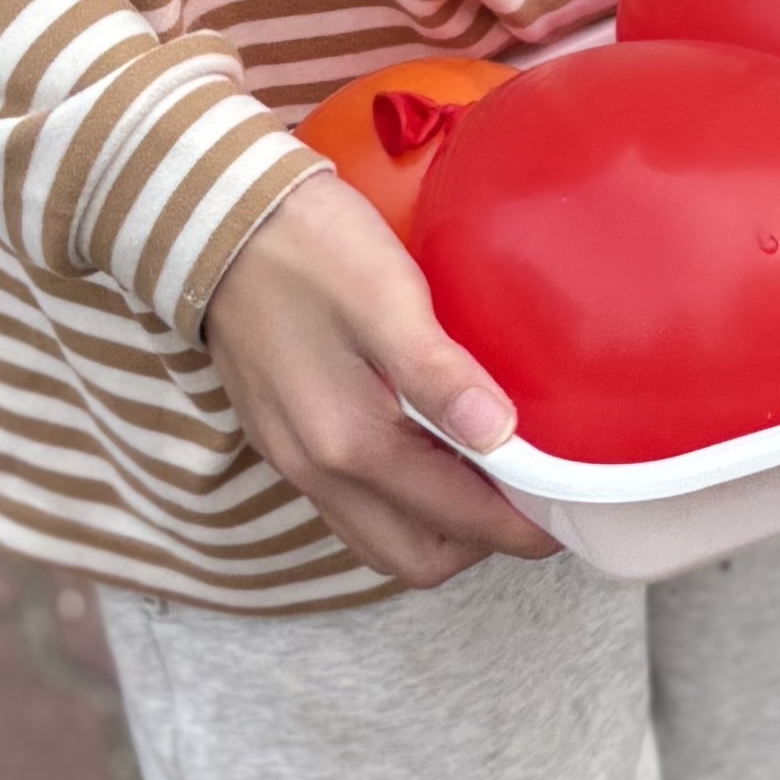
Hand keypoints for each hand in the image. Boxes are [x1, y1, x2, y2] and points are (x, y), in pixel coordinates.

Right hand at [201, 170, 558, 584]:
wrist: (214, 222)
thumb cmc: (307, 249)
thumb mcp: (386, 298)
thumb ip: (439, 373)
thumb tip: (500, 434)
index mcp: (351, 443)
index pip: (458, 520)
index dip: (521, 527)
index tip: (566, 516)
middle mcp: (318, 470)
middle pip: (417, 558)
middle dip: (481, 543)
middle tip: (531, 501)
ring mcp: (295, 461)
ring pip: (380, 540)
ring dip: (439, 529)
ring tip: (488, 481)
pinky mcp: (284, 442)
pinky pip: (352, 509)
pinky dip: (401, 505)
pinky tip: (432, 455)